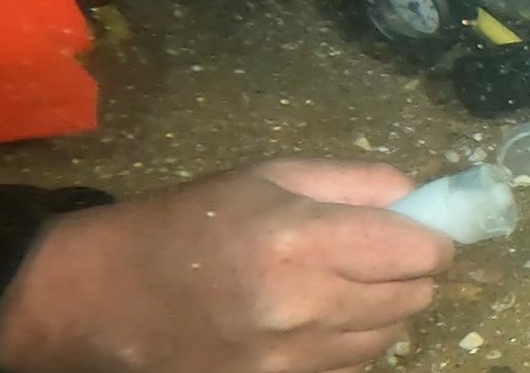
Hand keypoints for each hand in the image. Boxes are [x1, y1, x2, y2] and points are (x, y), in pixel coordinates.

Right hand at [0, 159, 454, 372]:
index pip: (419, 250)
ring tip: (338, 287)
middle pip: (414, 297)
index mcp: (301, 239)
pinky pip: (353, 367)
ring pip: (390, 337)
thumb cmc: (186, 223)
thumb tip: (418, 198)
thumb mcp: (267, 176)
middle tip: (377, 256)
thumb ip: (354, 182)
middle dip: (409, 272)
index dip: (430, 238)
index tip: (418, 230)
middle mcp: (304, 305)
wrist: (99, 298)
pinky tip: (315, 321)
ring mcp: (291, 358)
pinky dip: (350, 343)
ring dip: (381, 311)